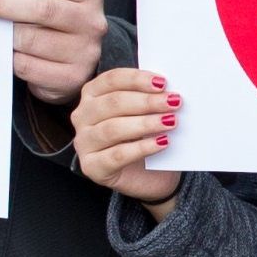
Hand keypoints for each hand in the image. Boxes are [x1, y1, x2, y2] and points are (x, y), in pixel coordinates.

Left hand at [0, 0, 106, 103]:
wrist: (76, 62)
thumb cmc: (53, 23)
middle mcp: (92, 22)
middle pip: (41, 7)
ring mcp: (85, 52)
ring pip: (30, 38)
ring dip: (1, 34)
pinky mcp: (71, 77)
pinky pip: (27, 65)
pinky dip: (8, 57)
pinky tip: (3, 52)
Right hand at [73, 65, 182, 208]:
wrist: (148, 177)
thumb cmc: (145, 138)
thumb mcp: (147, 114)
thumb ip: (152, 98)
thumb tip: (169, 90)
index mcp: (92, 95)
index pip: (111, 80)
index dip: (137, 79)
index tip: (163, 83)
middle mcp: (83, 116)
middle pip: (113, 103)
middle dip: (146, 101)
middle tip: (173, 102)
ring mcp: (84, 142)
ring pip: (113, 128)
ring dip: (145, 123)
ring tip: (171, 122)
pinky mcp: (92, 166)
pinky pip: (117, 155)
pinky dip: (142, 148)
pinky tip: (162, 143)